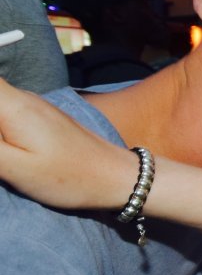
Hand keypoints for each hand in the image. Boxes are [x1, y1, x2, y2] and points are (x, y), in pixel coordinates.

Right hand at [0, 77, 134, 208]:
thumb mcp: (15, 168)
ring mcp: (31, 105)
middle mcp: (20, 97)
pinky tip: (5, 150)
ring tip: (6, 156)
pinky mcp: (37, 117)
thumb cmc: (69, 177)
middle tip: (3, 154)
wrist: (116, 177)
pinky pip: (4, 111)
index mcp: (12, 105)